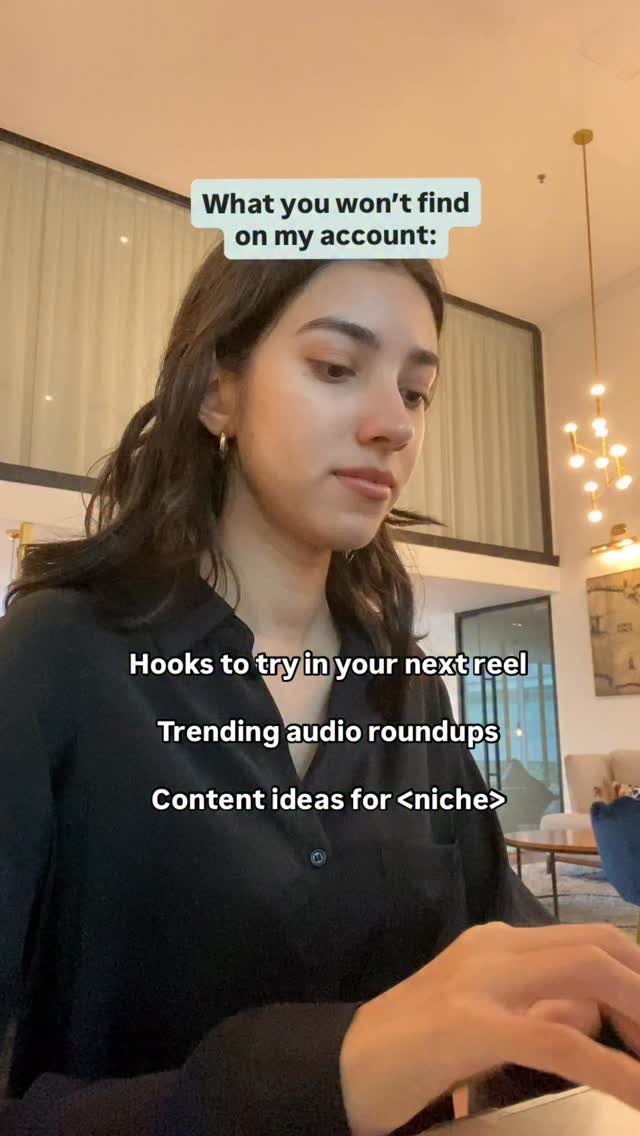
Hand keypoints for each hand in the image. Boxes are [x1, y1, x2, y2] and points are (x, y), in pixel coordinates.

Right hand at [339, 922, 639, 1135]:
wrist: (341, 1068)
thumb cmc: (411, 1053)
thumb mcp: (482, 1020)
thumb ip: (533, 1010)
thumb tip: (590, 1017)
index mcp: (498, 944)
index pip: (590, 940)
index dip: (638, 973)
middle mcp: (494, 948)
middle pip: (599, 946)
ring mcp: (481, 980)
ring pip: (588, 972)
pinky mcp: (469, 1023)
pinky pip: (559, 1038)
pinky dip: (615, 1070)